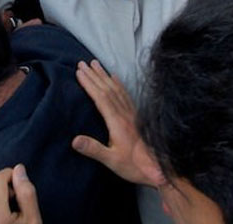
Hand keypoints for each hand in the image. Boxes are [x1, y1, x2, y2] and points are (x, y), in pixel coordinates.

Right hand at [71, 61, 164, 186]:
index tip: (79, 72)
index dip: (89, 83)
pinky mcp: (136, 116)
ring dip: (104, 75)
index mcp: (117, 121)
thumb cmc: (133, 166)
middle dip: (94, 75)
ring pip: (116, 89)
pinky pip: (125, 94)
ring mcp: (131, 113)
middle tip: (82, 63)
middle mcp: (124, 113)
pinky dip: (118, 83)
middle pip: (107, 89)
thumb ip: (93, 149)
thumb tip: (74, 140)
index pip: (100, 97)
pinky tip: (115, 78)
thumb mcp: (111, 161)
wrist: (157, 169)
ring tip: (96, 64)